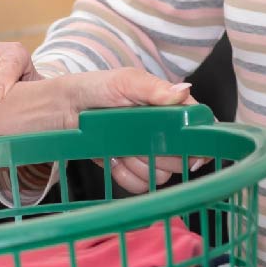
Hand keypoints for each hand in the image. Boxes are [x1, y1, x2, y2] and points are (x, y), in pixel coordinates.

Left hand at [52, 68, 198, 193]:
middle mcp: (163, 131)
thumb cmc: (96, 87)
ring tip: (123, 149)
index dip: (200, 141)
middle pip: (183, 157)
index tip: (193, 152)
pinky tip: (114, 160)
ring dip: (142, 165)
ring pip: (162, 174)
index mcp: (169, 107)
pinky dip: (127, 176)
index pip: (198, 126)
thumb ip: (154, 88)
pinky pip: (141, 184)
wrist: (65, 108)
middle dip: (164, 155)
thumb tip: (183, 91)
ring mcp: (148, 151)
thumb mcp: (125, 81)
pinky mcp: (131, 168)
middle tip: (144, 141)